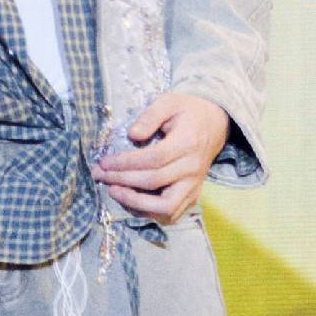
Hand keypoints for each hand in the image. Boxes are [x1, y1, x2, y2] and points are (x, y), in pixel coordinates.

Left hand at [94, 91, 227, 227]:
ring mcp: (195, 185)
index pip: (153, 159)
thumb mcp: (169, 101)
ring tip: (114, 191)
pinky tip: (130, 201)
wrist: (215, 122)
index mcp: (187, 143)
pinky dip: (150, 213)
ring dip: (136, 204)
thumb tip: (132, 135)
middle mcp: (193, 168)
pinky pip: (172, 213)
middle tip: (99, 175)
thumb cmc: (188, 110)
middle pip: (154, 182)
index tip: (104, 162)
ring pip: (166, 207)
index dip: (126, 163)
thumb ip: (150, 116)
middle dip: (122, 180)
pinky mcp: (193, 194)